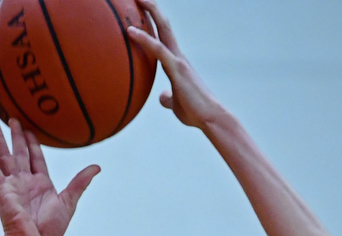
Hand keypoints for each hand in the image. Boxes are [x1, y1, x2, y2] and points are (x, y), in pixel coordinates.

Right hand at [0, 119, 98, 235]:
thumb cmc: (53, 227)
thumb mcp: (69, 201)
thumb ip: (81, 182)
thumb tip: (97, 167)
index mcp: (41, 183)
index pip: (36, 158)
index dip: (34, 143)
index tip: (31, 128)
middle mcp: (25, 181)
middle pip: (19, 152)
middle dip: (16, 135)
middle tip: (13, 117)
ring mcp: (12, 184)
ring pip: (4, 156)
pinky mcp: (2, 190)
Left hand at [129, 1, 220, 129]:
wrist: (211, 119)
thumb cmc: (196, 114)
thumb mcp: (177, 104)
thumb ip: (169, 98)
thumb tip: (162, 97)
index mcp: (177, 63)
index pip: (163, 35)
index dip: (153, 20)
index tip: (140, 8)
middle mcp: (178, 56)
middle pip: (163, 24)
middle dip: (150, 7)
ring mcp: (178, 61)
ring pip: (163, 28)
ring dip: (149, 11)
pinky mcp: (177, 69)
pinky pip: (158, 49)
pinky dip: (144, 38)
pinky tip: (130, 30)